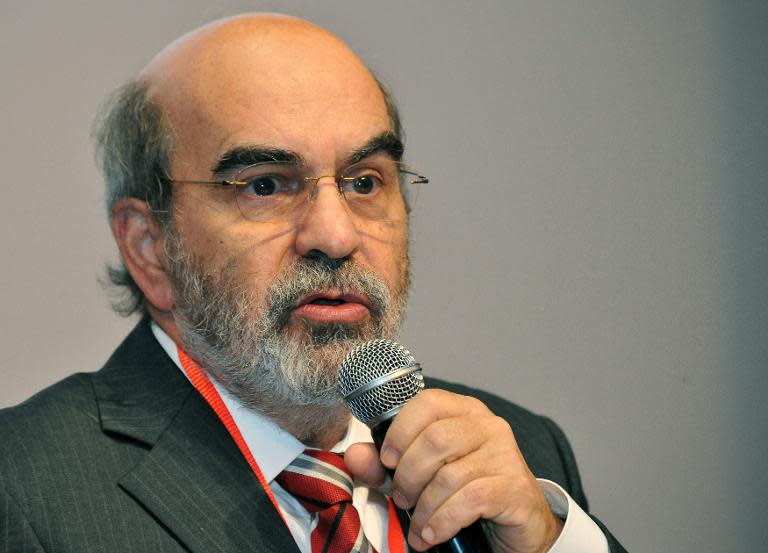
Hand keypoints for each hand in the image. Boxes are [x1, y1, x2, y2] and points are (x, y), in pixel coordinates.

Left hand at [344, 389, 563, 552]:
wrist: (518, 524)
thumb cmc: (468, 492)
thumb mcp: (420, 476)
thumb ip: (385, 466)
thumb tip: (354, 455)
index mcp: (464, 412)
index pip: (427, 403)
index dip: (401, 430)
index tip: (387, 460)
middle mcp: (488, 426)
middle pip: (435, 440)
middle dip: (408, 475)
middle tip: (401, 499)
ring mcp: (505, 455)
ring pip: (449, 475)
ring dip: (424, 507)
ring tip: (417, 524)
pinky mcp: (514, 487)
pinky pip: (468, 500)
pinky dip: (442, 522)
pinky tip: (432, 535)